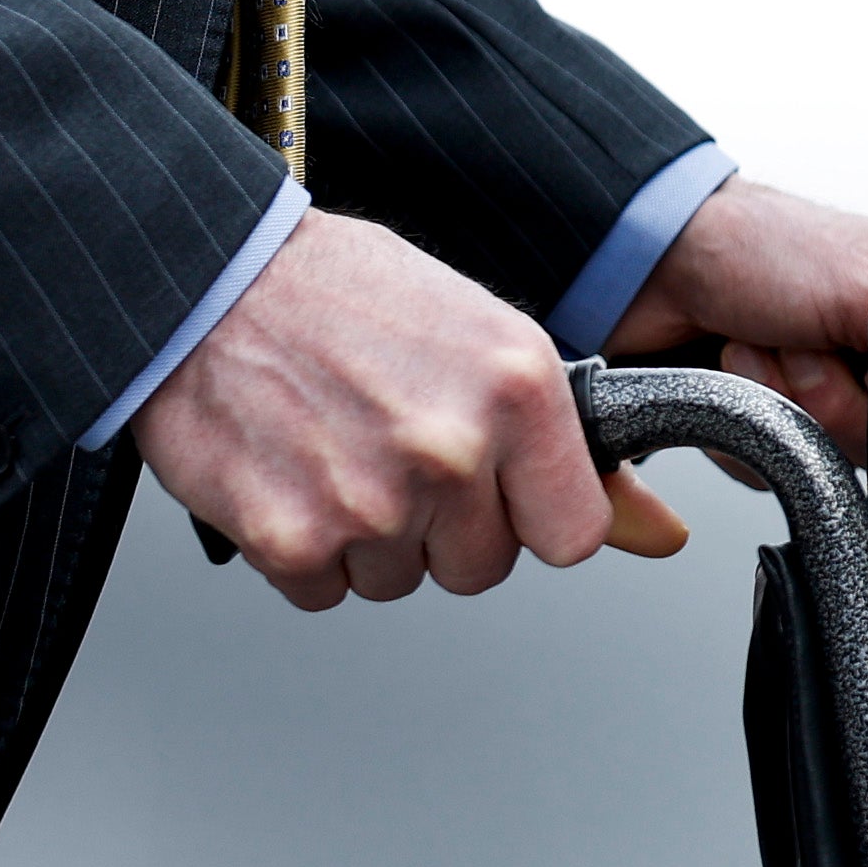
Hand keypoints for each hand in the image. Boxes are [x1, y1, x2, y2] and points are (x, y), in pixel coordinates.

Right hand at [132, 208, 682, 610]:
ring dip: (370, 536)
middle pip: (482, 565)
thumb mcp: (482, 339)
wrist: (206, 275)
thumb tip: (661, 537)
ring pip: (400, 580)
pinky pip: (324, 591)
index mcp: (517, 389)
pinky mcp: (290, 538)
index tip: (498, 486)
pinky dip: (302, 548)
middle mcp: (452, 448)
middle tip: (392, 446)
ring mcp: (372, 500)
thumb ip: (571, 448)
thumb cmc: (337, 292)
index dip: (530, 513)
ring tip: (335, 445)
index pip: (574, 533)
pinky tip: (291, 471)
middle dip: (443, 524)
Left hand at [602, 176, 867, 462]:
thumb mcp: (867, 279)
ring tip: (752, 346)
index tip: (857, 355)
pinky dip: (739, 427)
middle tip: (795, 342)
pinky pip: (767, 470)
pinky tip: (732, 372)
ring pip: (821, 461)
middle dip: (823, 397)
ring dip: (775, 405)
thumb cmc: (759, 245)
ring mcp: (818, 397)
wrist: (649, 259)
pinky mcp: (765, 424)